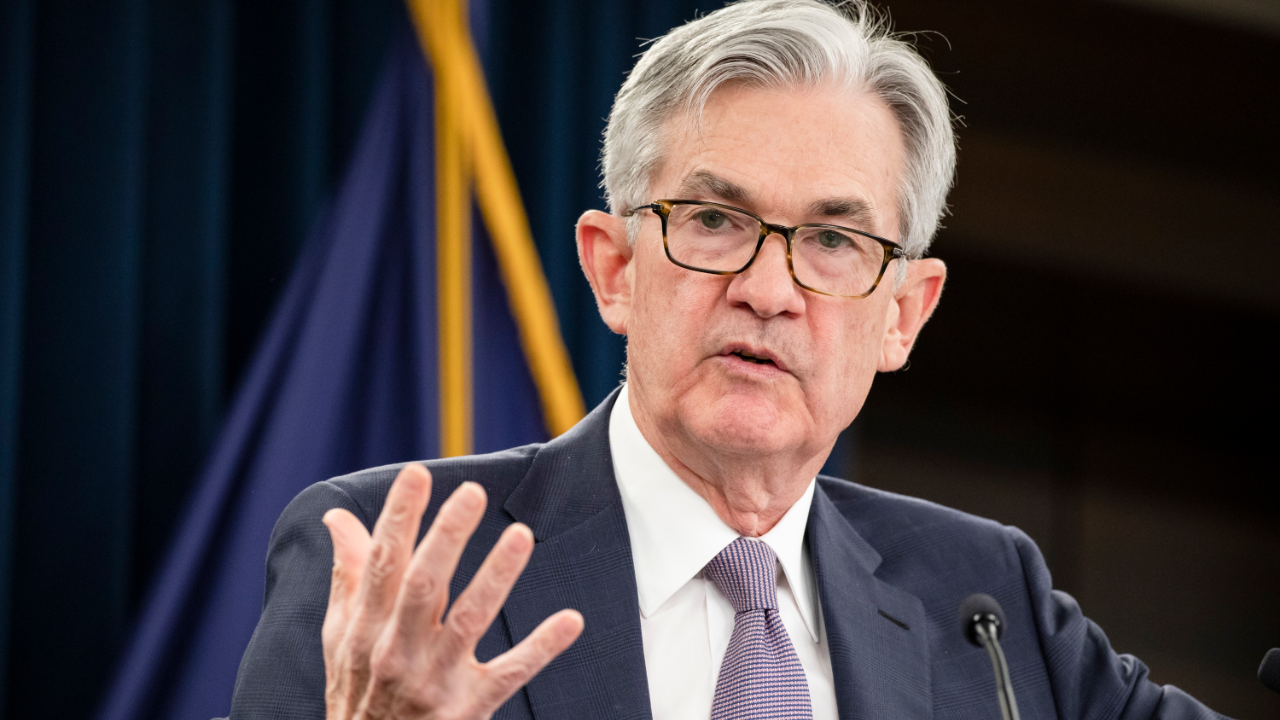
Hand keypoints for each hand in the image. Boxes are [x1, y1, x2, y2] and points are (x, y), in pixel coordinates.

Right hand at [321, 464, 583, 718]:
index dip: (399, 517)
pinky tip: (570, 620)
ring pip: (468, 621)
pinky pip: (509, 674)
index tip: (416, 474)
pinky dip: (541, 648)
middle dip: (446, 537)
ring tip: (521, 536)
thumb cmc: (358, 693)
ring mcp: (434, 681)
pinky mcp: (468, 708)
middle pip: (423, 585)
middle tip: (472, 493)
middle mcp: (397, 650)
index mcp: (367, 627)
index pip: (383, 562)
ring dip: (496, 577)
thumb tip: (338, 519)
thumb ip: (348, 576)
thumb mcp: (341, 637)